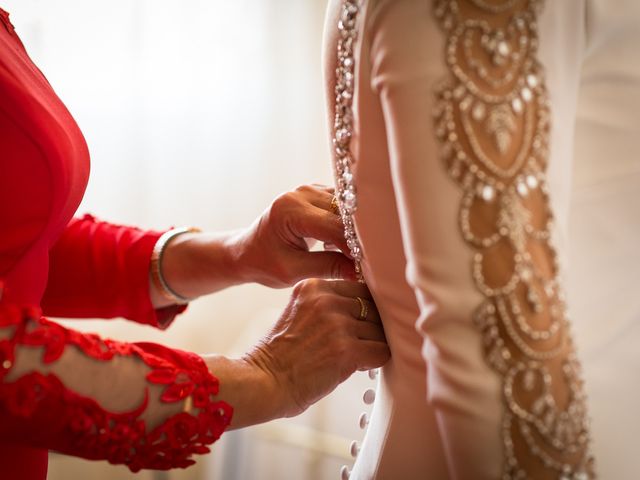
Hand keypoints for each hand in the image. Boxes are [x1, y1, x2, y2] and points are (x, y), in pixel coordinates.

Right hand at [204, 279, 389, 427]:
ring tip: (352, 358)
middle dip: (370, 327)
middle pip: (372, 308)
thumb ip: (327, 305)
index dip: (363, 310)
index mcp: (313, 286)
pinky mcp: (347, 350)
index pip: (359, 289)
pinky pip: (382, 351)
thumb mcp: (300, 313)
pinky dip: (375, 361)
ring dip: (372, 345)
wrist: (262, 382)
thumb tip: (368, 311)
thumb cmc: (280, 356)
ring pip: (379, 331)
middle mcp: (326, 300)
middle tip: (356, 344)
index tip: (358, 325)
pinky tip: (357, 367)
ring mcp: (337, 324)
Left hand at [231, 184, 355, 287]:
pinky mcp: (316, 194)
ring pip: (346, 207)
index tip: (367, 266)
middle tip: (368, 262)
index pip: (333, 226)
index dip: (353, 246)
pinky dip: (348, 225)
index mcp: (290, 210)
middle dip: (357, 237)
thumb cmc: (264, 263)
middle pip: (343, 213)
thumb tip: (360, 271)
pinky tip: (343, 245)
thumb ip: (327, 268)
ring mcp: (309, 190)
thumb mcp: (292, 272)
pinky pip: (342, 206)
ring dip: (355, 230)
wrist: (248, 251)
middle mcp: (301, 193)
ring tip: (354, 255)